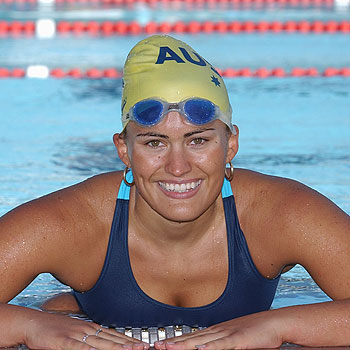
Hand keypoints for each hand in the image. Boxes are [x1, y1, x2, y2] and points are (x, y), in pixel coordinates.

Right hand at [23, 310, 149, 349]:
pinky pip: (81, 348)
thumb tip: (101, 344)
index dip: (128, 341)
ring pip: (102, 344)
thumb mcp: (75, 332)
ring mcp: (77, 335)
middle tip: (144, 347)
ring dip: (118, 348)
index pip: (114, 335)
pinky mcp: (65, 342)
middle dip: (129, 345)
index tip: (141, 344)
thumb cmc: (53, 329)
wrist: (33, 323)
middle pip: (112, 339)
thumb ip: (89, 338)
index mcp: (91, 327)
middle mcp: (87, 330)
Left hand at [154, 311, 282, 349]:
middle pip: (191, 338)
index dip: (175, 341)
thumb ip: (220, 344)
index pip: (191, 337)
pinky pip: (222, 344)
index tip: (161, 344)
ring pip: (202, 341)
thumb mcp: (233, 338)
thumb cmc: (255, 332)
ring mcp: (227, 333)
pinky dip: (210, 347)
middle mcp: (218, 330)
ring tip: (168, 348)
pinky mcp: (238, 339)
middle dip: (173, 343)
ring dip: (184, 345)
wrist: (273, 323)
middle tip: (157, 346)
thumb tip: (205, 348)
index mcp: (216, 331)